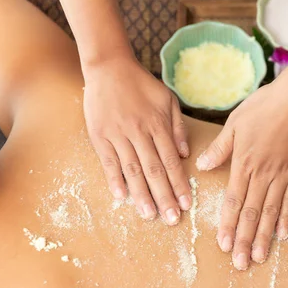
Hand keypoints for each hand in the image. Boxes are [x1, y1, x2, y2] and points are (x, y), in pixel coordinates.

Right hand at [83, 56, 190, 224]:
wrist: (109, 68)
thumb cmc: (142, 84)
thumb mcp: (168, 99)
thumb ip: (177, 126)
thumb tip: (185, 153)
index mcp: (158, 124)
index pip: (171, 161)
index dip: (179, 184)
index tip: (187, 204)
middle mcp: (140, 132)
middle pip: (154, 170)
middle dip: (164, 196)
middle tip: (171, 220)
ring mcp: (118, 135)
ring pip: (133, 170)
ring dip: (142, 195)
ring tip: (150, 215)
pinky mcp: (100, 136)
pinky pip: (108, 162)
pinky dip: (115, 180)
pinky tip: (122, 198)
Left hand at [197, 80, 287, 269]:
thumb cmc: (265, 106)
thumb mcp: (234, 123)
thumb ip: (220, 148)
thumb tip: (202, 166)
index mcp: (244, 162)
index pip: (233, 200)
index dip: (228, 224)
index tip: (224, 245)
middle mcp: (263, 173)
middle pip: (252, 212)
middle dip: (244, 239)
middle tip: (240, 263)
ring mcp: (283, 174)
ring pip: (271, 210)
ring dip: (264, 235)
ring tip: (259, 257)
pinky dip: (286, 217)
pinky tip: (282, 233)